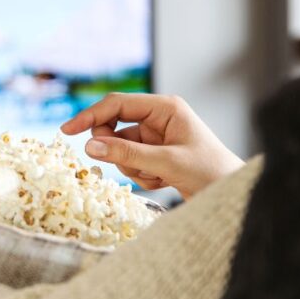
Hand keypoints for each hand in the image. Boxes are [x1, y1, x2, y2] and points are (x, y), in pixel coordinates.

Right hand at [61, 93, 243, 198]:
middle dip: (117, 151)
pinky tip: (163, 183)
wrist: (233, 194)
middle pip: (114, 128)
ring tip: (159, 178)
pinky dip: (141, 177)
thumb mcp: (167, 163)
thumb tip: (89, 147)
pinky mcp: (155, 156)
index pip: (117, 104)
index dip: (90, 116)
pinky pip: (131, 164)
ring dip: (133, 169)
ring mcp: (155, 138)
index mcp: (165, 107)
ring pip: (120, 150)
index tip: (67, 131)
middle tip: (132, 166)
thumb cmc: (210, 172)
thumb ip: (127, 154)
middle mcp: (158, 119)